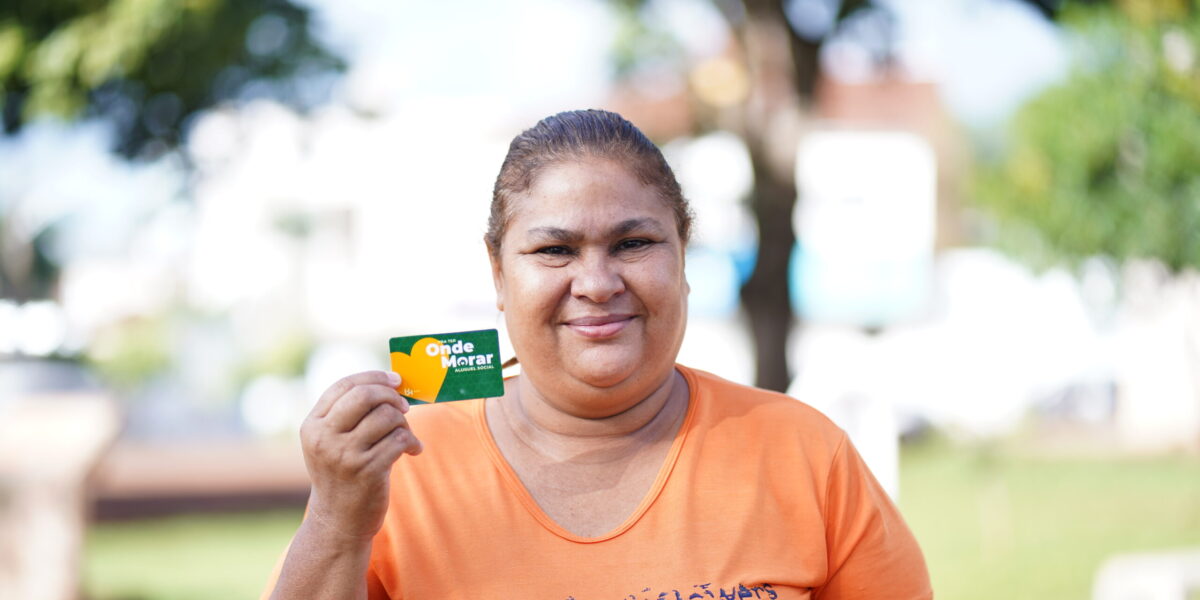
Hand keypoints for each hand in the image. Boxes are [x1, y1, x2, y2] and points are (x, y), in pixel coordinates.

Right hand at [299, 370, 421, 539]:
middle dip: (391, 396)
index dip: (374, 377)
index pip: (344, 386)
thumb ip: (346, 414)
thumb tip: (388, 383)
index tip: (395, 379)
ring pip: (387, 416)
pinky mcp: (368, 471)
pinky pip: (400, 440)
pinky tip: (413, 450)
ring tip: (405, 436)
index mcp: (313, 426)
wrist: (338, 522)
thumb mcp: (329, 443)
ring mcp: (345, 455)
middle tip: (404, 407)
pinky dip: (413, 442)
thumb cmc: (341, 475)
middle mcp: (324, 438)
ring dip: (405, 423)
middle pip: (365, 395)